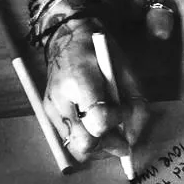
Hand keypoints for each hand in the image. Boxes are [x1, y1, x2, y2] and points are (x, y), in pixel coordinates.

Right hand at [40, 24, 150, 164]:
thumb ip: (136, 105)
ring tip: (109, 131)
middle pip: (84, 144)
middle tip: (121, 139)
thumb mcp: (125, 70)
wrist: (65, 36)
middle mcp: (61, 98)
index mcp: (81, 79)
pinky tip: (96, 127)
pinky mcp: (47, 114)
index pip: (98, 120)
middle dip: (107, 146)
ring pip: (76, 148)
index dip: (117, 123)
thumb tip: (133, 139)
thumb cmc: (99, 49)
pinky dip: (87, 140)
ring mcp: (51, 108)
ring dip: (98, 147)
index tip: (123, 112)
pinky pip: (69, 141)